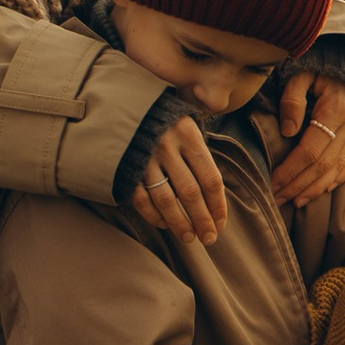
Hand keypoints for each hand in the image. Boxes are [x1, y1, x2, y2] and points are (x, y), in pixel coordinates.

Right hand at [130, 114, 228, 246]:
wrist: (123, 106)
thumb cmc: (164, 121)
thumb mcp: (186, 126)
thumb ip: (199, 155)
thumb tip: (215, 196)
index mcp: (189, 135)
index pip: (210, 179)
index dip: (218, 206)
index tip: (220, 223)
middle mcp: (168, 147)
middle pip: (191, 193)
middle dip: (202, 220)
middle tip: (209, 238)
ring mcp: (145, 158)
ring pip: (166, 200)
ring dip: (179, 223)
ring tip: (189, 237)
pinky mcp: (127, 168)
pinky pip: (142, 199)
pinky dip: (154, 215)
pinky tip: (164, 224)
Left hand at [268, 71, 344, 206]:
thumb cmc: (321, 68)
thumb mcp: (301, 74)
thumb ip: (292, 99)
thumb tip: (287, 131)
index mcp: (337, 109)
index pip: (311, 150)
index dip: (291, 170)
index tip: (272, 182)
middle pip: (322, 166)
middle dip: (297, 185)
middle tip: (277, 198)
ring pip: (336, 171)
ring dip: (313, 190)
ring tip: (292, 202)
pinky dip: (332, 183)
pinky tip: (316, 193)